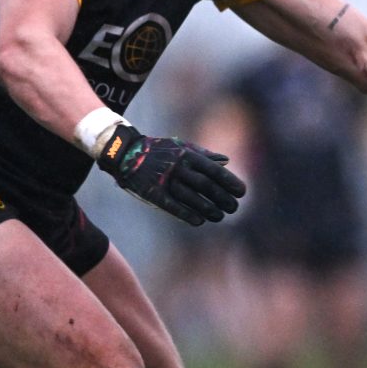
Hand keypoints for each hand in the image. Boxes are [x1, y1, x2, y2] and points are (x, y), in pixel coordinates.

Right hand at [95, 122, 245, 224]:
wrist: (125, 151)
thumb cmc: (158, 150)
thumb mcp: (181, 146)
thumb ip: (204, 154)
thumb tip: (227, 160)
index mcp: (187, 154)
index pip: (214, 170)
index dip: (229, 182)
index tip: (241, 192)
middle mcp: (178, 166)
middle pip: (206, 185)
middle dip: (222, 198)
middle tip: (234, 208)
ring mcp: (165, 179)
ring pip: (191, 197)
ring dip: (208, 209)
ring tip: (220, 216)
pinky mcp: (152, 192)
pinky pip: (172, 205)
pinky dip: (187, 214)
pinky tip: (199, 221)